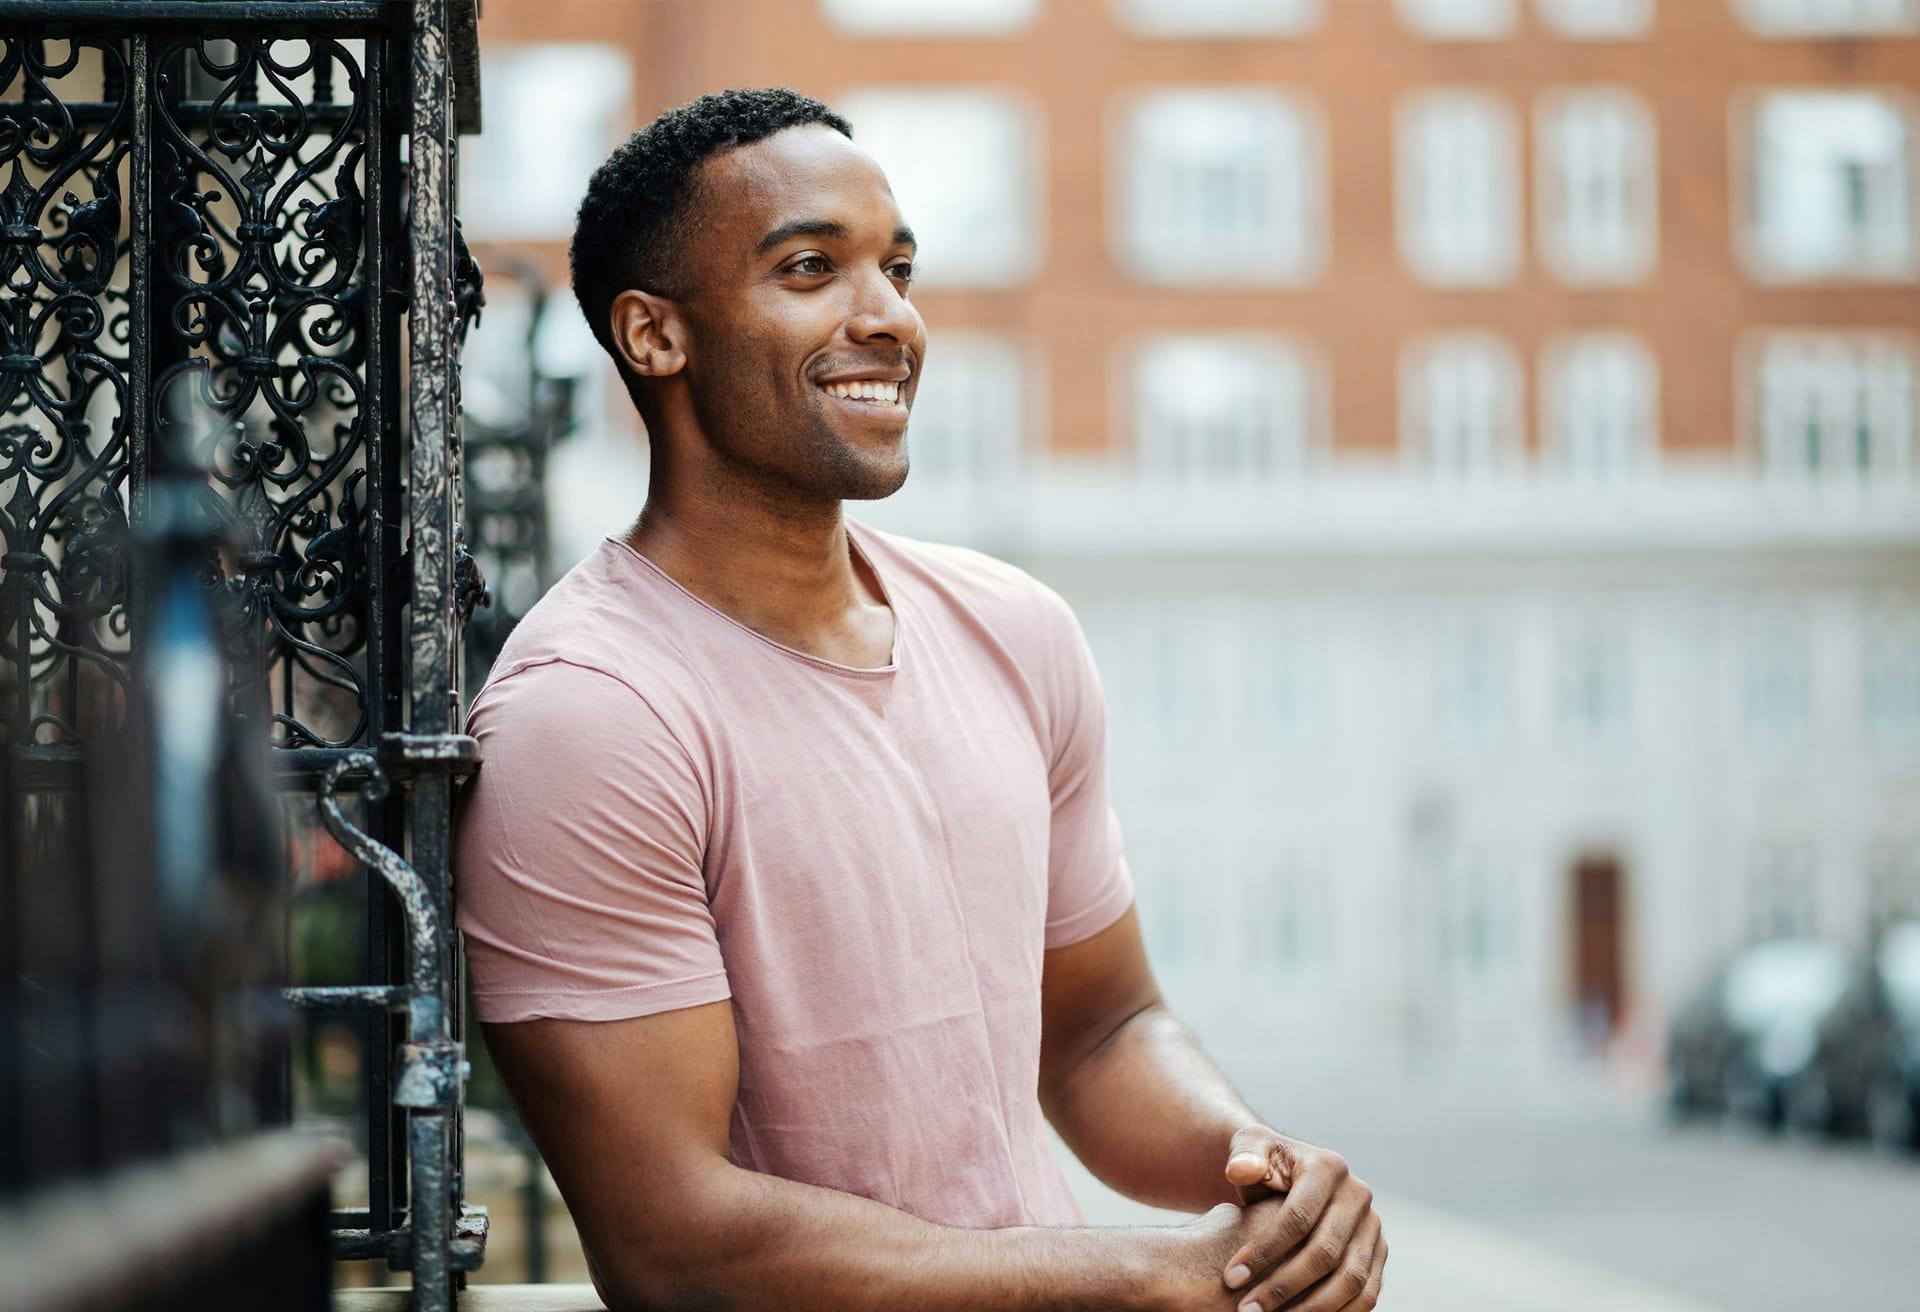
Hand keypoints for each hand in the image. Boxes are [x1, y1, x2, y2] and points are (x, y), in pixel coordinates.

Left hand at [1217, 1125, 1385, 1310]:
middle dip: (1282, 1286)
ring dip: (1311, 1309)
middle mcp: (1358, 1195)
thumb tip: (1242, 1170)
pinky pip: (1366, 1293)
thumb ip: (1243, 1157)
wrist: (1287, 1174)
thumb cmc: (1260, 1163)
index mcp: (1327, 1167)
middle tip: (1247, 1310)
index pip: (1297, 1218)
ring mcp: (1373, 1226)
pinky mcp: (1378, 1252)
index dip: (1264, 1251)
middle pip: (1325, 1253)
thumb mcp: (1248, 1149)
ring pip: (1350, 1280)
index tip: (1231, 1279)